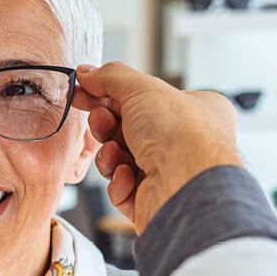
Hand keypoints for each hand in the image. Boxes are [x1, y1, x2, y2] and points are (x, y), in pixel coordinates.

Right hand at [73, 62, 241, 233]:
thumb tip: (87, 73)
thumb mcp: (143, 88)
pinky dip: (119, 182)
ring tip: (114, 151)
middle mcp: (184, 144)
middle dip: (107, 125)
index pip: (144, 99)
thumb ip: (111, 78)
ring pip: (121, 160)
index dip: (110, 94)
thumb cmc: (182, 136)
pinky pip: (123, 189)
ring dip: (110, 155)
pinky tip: (127, 177)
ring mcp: (169, 175)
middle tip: (98, 120)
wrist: (187, 188)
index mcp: (193, 112)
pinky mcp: (153, 202)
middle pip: (128, 129)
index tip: (83, 90)